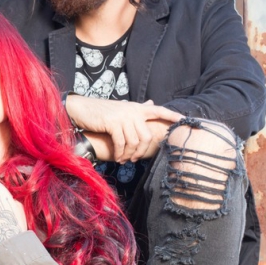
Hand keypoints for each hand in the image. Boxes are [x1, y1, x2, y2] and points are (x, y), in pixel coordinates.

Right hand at [66, 96, 181, 162]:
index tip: (184, 121)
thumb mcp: (122, 108)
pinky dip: (121, 154)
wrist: (81, 108)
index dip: (171, 116)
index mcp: (136, 108)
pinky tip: (118, 158)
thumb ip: (137, 109)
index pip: (158, 110)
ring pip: (135, 141)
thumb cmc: (101, 111)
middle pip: (147, 135)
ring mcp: (123, 116)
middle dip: (142, 151)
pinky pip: (122, 143)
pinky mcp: (113, 123)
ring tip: (125, 160)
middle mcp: (132, 111)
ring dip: (130, 155)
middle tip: (135, 158)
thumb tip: (152, 104)